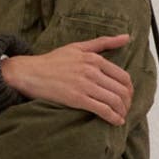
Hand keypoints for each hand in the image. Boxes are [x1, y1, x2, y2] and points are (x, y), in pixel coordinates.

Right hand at [1, 34, 131, 124]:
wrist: (29, 72)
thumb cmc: (52, 61)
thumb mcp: (78, 47)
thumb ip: (103, 42)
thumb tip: (127, 37)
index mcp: (94, 58)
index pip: (123, 76)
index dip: (129, 89)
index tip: (128, 96)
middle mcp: (92, 71)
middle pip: (121, 89)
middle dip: (128, 102)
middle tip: (126, 109)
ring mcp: (84, 85)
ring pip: (114, 100)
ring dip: (122, 111)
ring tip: (121, 116)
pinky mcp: (77, 99)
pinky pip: (102, 110)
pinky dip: (113, 117)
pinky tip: (116, 122)